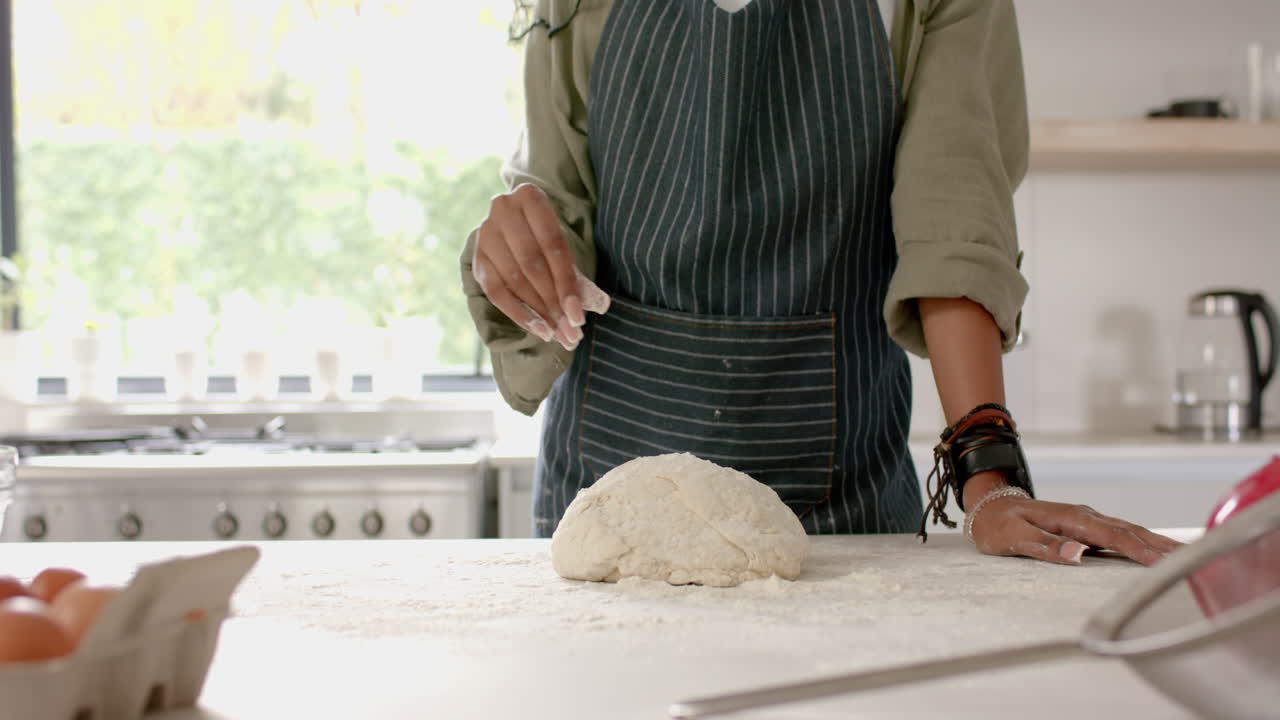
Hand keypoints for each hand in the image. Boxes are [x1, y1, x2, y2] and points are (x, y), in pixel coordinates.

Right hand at [472, 183, 609, 350]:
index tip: (579, 316)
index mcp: (530, 197)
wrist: (515, 225)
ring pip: (513, 279)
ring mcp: (485, 234)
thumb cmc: (546, 237)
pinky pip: (495, 291)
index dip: (567, 283)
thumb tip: (601, 304)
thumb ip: (578, 276)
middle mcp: (503, 210)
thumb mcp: (564, 247)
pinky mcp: (476, 258)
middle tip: (571, 331)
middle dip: (553, 302)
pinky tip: (539, 329)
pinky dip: (519, 314)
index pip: (553, 245)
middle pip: (532, 264)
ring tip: (560, 334)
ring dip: (539, 311)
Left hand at [968, 492, 1182, 566]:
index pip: (1112, 538)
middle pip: (1130, 532)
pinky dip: (1144, 541)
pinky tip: (1158, 550)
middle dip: (1161, 546)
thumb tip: (1077, 554)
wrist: (990, 506)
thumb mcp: (1013, 538)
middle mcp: (1084, 516)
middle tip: (1194, 560)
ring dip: (1157, 543)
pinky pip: (1121, 533)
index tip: (1165, 563)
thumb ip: (1045, 546)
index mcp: (1070, 520)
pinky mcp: (1087, 525)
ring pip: (1129, 530)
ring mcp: (1087, 519)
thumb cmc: (998, 526)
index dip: (1139, 551)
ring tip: (1187, 556)